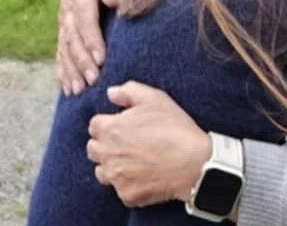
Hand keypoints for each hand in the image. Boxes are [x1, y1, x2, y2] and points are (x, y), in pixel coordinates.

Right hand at [56, 0, 128, 95]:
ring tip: (79, 89)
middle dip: (82, 61)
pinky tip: (68, 88)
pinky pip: (61, 54)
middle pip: (73, 38)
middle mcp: (68, 10)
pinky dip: (64, 72)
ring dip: (71, 70)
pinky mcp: (64, 32)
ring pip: (65, 49)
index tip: (101, 59)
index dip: (92, 40)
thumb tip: (113, 0)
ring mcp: (63, 22)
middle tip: (93, 80)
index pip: (85, 20)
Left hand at [87, 81, 211, 206]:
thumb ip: (128, 91)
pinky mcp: (126, 195)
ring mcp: (116, 177)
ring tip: (134, 158)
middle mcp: (107, 155)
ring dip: (112, 164)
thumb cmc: (174, 127)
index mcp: (111, 129)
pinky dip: (128, 182)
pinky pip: (120, 188)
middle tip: (128, 140)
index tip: (122, 124)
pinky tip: (144, 173)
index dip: (108, 122)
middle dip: (106, 143)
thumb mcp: (155, 98)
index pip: (94, 125)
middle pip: (93, 148)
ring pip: (102, 171)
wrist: (192, 161)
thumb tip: (111, 93)